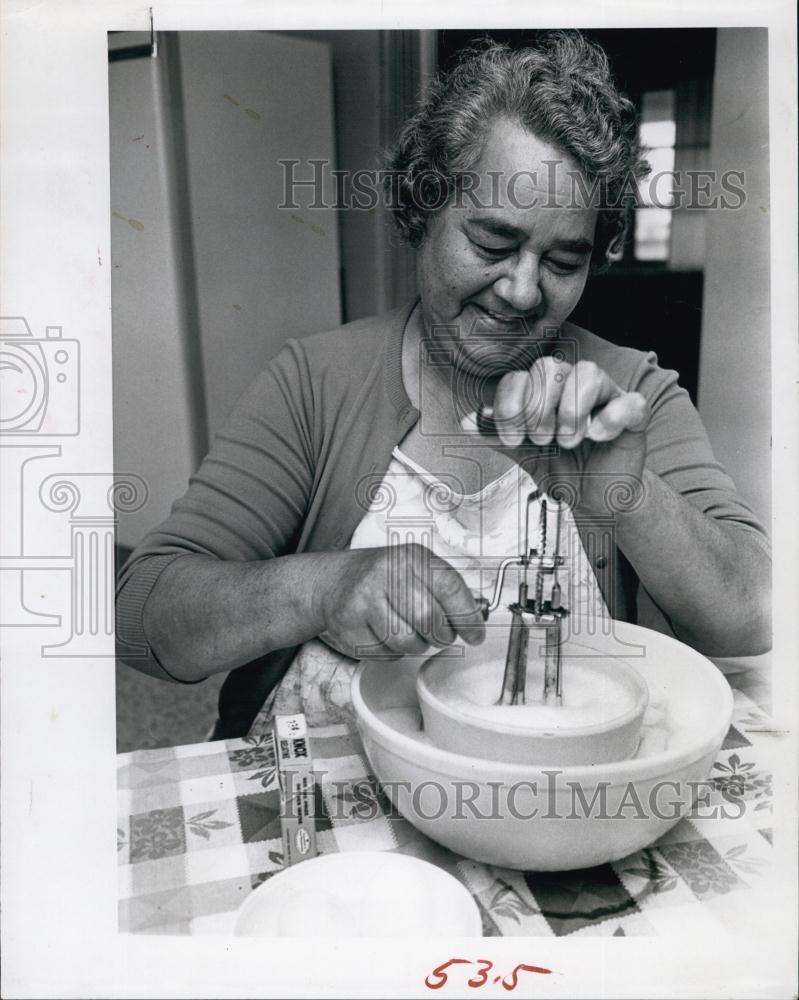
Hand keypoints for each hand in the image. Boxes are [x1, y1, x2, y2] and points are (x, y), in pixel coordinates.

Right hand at [311, 544, 485, 659]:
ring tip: (409, 631)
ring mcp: (364, 601)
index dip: (467, 616)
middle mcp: (385, 574)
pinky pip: (385, 654)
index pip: (449, 587)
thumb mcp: (415, 568)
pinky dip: (392, 652)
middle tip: (439, 635)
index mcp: (410, 557)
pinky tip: (384, 634)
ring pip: (408, 642)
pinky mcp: (349, 627)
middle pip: (430, 620)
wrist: (332, 583)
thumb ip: (447, 589)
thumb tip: (477, 617)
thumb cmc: (382, 578)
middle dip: (441, 635)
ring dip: (416, 646)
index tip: (475, 634)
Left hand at [466, 358, 649, 514]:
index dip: (510, 407)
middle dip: (538, 409)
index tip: (513, 441)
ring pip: (589, 373)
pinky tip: (598, 437)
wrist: (594, 496)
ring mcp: (606, 396)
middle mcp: (573, 384)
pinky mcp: (634, 415)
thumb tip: (466, 420)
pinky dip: (610, 418)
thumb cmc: (561, 468)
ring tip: (569, 442)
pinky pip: (630, 401)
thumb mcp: (523, 454)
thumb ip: (497, 436)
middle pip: (550, 368)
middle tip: (542, 441)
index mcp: (544, 390)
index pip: (519, 377)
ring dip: (571, 412)